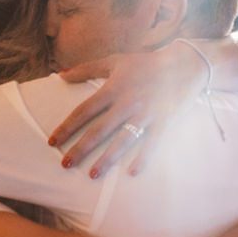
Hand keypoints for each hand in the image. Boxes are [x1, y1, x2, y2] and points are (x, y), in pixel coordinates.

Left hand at [50, 41, 209, 177]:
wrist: (185, 63)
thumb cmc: (146, 64)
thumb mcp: (115, 61)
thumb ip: (87, 69)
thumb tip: (60, 74)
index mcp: (113, 88)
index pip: (84, 111)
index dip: (67, 127)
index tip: (52, 142)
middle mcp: (127, 103)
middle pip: (99, 130)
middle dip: (81, 148)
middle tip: (65, 165)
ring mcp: (146, 113)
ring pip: (122, 140)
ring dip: (107, 158)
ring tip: (93, 175)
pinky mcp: (164, 121)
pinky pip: (152, 143)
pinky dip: (144, 157)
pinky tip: (132, 173)